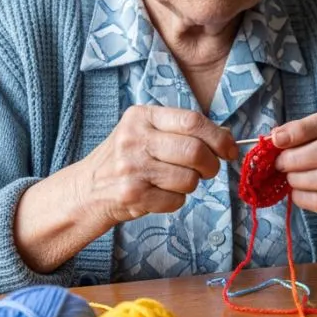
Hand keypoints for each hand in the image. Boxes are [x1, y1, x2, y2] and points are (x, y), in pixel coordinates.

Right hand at [78, 106, 237, 225]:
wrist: (87, 189)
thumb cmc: (127, 159)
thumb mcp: (148, 133)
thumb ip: (184, 131)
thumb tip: (228, 137)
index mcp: (142, 116)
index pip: (192, 121)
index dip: (218, 137)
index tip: (229, 150)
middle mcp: (134, 138)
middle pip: (195, 151)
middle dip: (211, 165)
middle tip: (208, 170)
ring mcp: (132, 167)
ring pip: (189, 179)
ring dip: (190, 185)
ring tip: (174, 182)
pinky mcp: (132, 195)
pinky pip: (176, 201)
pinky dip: (175, 201)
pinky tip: (158, 194)